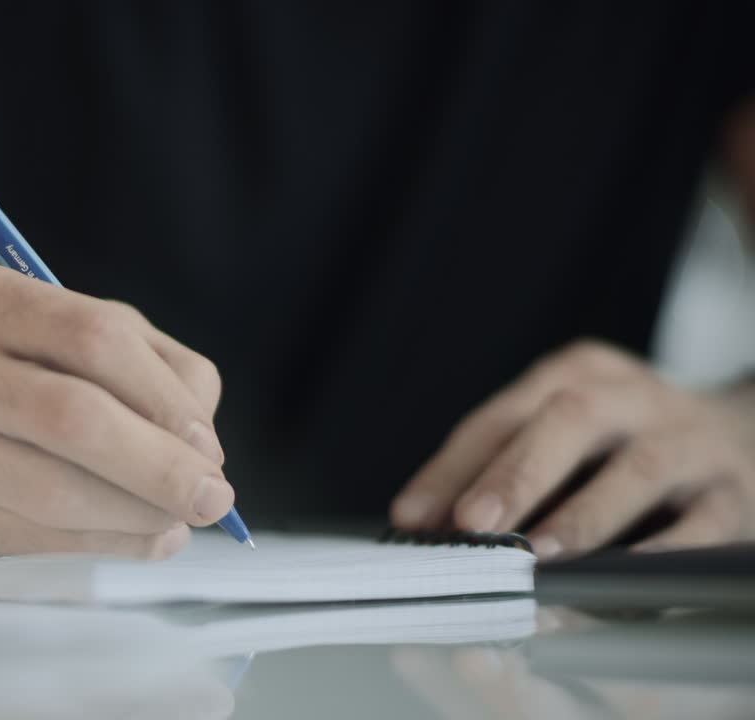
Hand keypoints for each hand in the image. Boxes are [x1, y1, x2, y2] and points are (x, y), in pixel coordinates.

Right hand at [0, 259, 231, 558]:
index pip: (95, 337)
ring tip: (180, 521)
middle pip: (76, 418)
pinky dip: (107, 543)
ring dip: (140, 515)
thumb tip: (203, 436)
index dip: (166, 396)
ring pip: (58, 492)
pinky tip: (143, 539)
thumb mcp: (45, 328)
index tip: (207, 441)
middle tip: (215, 497)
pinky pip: (38, 538)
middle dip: (163, 466)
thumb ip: (136, 357)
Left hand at [391, 340, 754, 558]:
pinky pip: (699, 525)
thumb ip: (497, 469)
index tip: (410, 516)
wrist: (749, 435)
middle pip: (570, 420)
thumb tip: (424, 525)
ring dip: (581, 516)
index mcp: (578, 375)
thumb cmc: (626, 441)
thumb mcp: (562, 435)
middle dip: (514, 474)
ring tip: (537, 554)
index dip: (452, 467)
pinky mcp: (734, 495)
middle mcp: (634, 398)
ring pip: (636, 470)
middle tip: (470, 524)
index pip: (502, 417)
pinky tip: (617, 580)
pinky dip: (656, 554)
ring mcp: (690, 443)